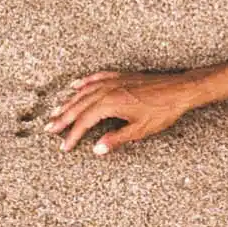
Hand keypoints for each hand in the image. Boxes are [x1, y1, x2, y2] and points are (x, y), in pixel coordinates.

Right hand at [27, 68, 202, 153]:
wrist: (179, 89)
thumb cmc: (162, 110)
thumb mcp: (140, 130)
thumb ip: (116, 139)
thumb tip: (96, 149)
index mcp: (110, 103)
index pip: (84, 122)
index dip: (72, 135)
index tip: (64, 146)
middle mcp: (107, 90)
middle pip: (78, 106)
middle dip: (63, 118)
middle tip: (49, 128)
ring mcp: (113, 81)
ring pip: (84, 92)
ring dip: (69, 102)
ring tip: (56, 111)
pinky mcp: (120, 77)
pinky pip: (96, 78)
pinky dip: (84, 82)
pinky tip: (76, 85)